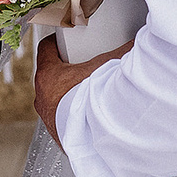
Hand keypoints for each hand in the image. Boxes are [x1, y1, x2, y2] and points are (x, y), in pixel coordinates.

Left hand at [31, 32, 123, 150]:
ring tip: (89, 91)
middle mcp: (43, 97)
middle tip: (83, 64)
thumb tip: (134, 44)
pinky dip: (74, 113)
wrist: (93, 137)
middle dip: (67, 69)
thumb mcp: (106, 69)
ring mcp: (48, 117)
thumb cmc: (91, 102)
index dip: (56, 41)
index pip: (46, 49)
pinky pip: (62, 118)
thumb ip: (119, 53)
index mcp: (48, 76)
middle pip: (51, 75)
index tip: (63, 39)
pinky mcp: (58, 134)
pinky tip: (89, 112)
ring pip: (55, 98)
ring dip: (69, 94)